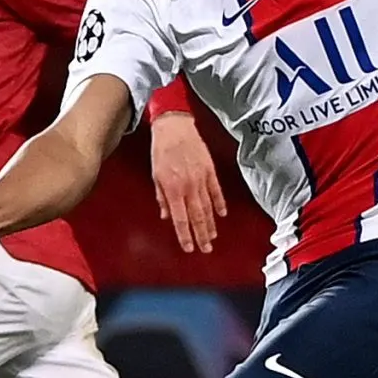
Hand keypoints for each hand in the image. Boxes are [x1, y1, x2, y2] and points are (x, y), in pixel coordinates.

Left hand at [149, 111, 227, 253]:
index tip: (189, 248)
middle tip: (206, 249)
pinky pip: (216, 191)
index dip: (185, 235)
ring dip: (210, 224)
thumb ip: (161, 197)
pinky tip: (221, 215)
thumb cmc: (161, 150)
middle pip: (197, 217)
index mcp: (173, 190)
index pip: (180, 219)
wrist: (175, 127)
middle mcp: (188, 187)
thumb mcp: (155, 175)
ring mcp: (201, 179)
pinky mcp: (210, 170)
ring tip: (213, 238)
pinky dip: (220, 204)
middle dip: (201, 236)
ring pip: (208, 207)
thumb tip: (165, 216)